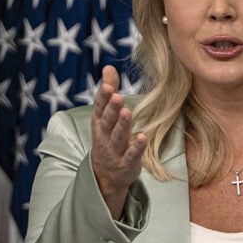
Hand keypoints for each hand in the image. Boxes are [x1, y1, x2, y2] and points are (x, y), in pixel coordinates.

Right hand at [91, 65, 146, 219]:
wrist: (105, 176)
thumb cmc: (107, 138)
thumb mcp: (105, 116)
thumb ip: (109, 92)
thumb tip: (108, 67)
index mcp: (99, 123)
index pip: (100, 108)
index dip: (103, 98)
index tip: (108, 86)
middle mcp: (105, 136)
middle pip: (108, 121)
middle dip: (112, 109)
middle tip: (117, 96)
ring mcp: (115, 151)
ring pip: (118, 136)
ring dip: (123, 125)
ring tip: (127, 112)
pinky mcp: (127, 163)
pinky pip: (131, 154)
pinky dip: (136, 147)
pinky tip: (142, 137)